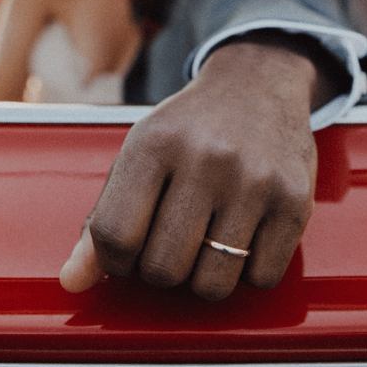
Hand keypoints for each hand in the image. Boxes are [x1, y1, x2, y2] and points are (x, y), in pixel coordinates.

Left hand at [60, 39, 326, 300]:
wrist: (258, 82)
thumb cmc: (190, 127)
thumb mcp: (139, 154)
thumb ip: (102, 218)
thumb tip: (72, 282)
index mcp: (155, 142)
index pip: (115, 236)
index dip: (114, 261)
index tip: (127, 252)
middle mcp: (205, 158)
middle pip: (163, 269)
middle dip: (161, 269)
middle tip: (172, 243)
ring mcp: (254, 179)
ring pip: (212, 284)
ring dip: (204, 277)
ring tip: (206, 242)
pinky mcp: (294, 199)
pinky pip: (261, 278)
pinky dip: (248, 272)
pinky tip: (244, 236)